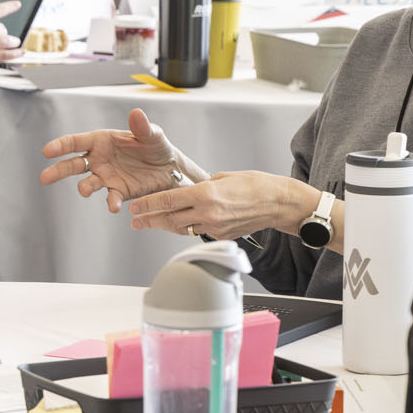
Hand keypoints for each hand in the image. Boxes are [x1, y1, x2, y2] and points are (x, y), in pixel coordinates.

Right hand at [39, 108, 203, 211]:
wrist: (170, 168)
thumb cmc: (157, 146)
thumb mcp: (152, 134)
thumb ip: (142, 127)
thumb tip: (136, 113)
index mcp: (101, 141)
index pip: (76, 142)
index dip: (60, 146)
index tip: (47, 151)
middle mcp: (99, 159)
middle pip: (72, 165)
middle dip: (58, 170)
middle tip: (45, 177)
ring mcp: (106, 176)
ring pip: (87, 183)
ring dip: (84, 187)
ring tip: (84, 191)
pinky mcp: (118, 191)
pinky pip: (110, 197)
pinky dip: (111, 202)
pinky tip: (113, 206)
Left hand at [123, 170, 310, 237]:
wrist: (278, 203)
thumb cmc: (256, 185)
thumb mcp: (223, 176)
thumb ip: (202, 185)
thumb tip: (188, 191)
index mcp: (206, 194)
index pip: (168, 200)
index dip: (148, 205)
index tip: (134, 207)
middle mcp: (208, 213)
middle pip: (170, 219)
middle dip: (150, 220)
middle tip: (135, 221)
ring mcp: (215, 227)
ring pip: (182, 228)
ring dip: (165, 225)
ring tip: (150, 223)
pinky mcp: (222, 235)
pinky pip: (198, 231)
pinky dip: (187, 227)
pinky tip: (178, 223)